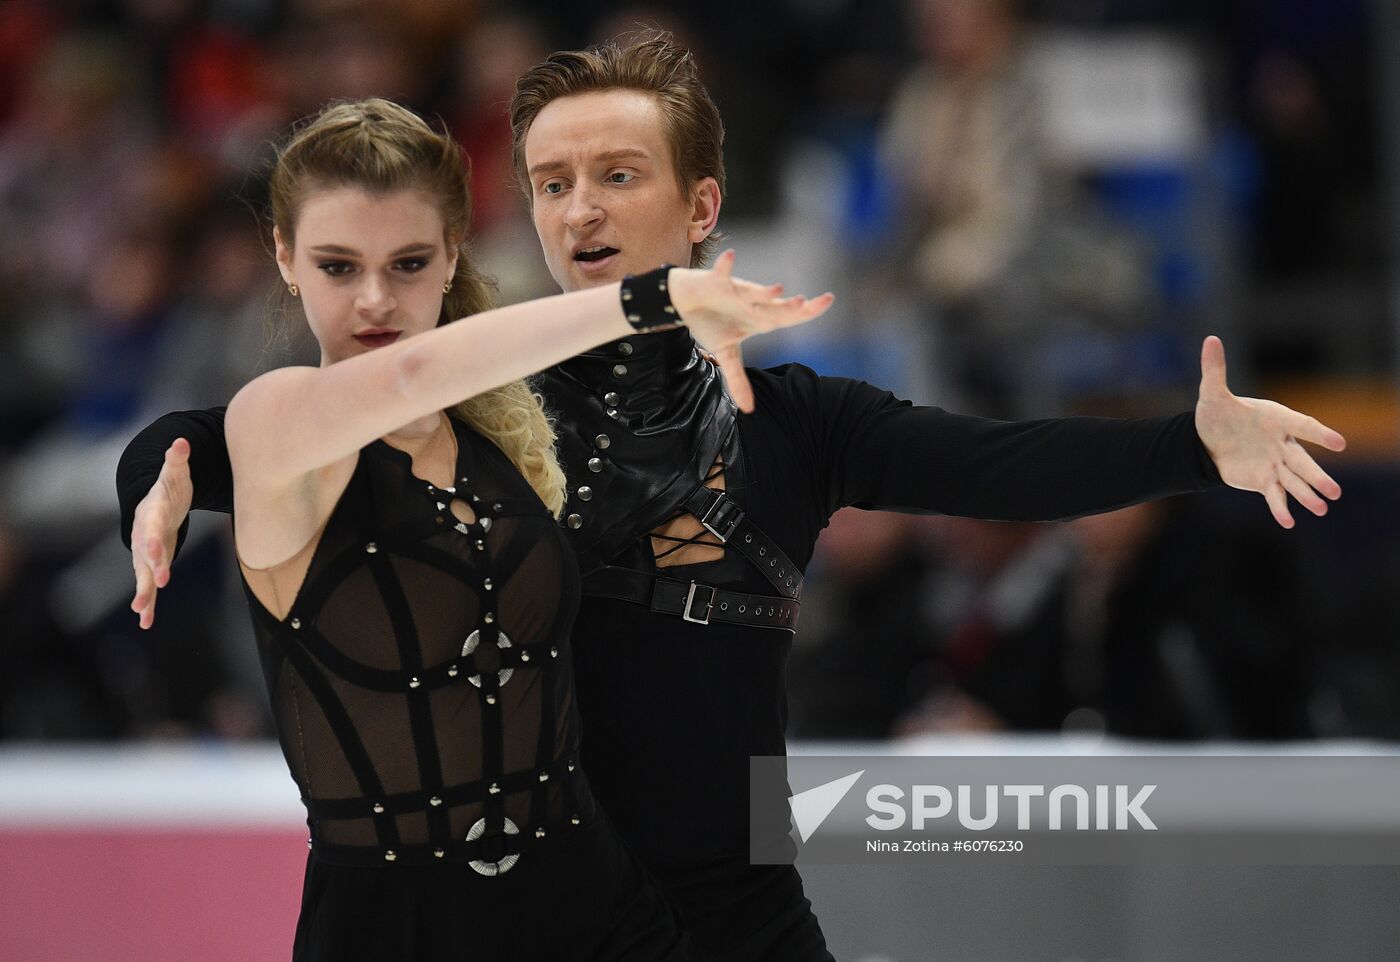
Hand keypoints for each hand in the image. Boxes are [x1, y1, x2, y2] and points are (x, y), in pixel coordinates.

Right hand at [130, 438, 192, 628]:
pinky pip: (147, 585)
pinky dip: (147, 603)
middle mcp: (144, 536)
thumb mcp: (175, 473)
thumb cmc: (169, 488)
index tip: (158, 555)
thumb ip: (177, 460)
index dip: (154, 542)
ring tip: (141, 612)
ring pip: (142, 575)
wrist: (156, 503)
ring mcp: (145, 552)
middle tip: (158, 583)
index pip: (152, 528)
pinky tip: (144, 622)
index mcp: (151, 515)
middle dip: (151, 569)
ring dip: (143, 593)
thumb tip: (181, 443)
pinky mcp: (151, 565)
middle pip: (145, 555)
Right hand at [668, 250, 833, 411]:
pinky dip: (726, 265)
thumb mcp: (725, 354)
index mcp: (760, 319)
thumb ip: (738, 380)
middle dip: (792, 306)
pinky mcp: (716, 281)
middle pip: (776, 306)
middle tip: (812, 302)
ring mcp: (736, 291)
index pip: (789, 316)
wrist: (684, 302)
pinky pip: (722, 273)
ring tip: (778, 290)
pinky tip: (731, 256)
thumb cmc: (710, 322)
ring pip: (753, 291)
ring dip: (763, 291)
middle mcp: (753, 303)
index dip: (808, 311)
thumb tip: (749, 410)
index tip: (827, 300)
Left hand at [1194, 335, 1345, 527]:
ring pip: (1294, 480)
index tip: (1339, 443)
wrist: (1204, 441)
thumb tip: (1211, 339)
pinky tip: (1289, 522)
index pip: (1303, 426)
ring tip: (1323, 508)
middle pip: (1303, 461)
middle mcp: (1281, 443)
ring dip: (1308, 494)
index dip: (1320, 434)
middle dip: (1318, 476)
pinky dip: (1280, 508)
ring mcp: (1274, 464)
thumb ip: (1215, 369)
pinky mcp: (1262, 480)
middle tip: (1335, 491)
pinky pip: (1275, 495)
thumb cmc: (1215, 415)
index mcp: (1277, 419)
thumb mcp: (1212, 393)